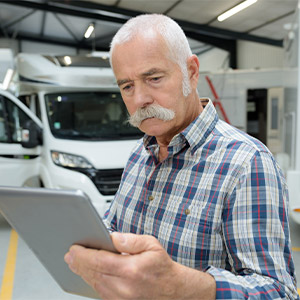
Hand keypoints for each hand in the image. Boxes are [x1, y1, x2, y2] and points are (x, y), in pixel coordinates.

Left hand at [64, 232, 215, 299]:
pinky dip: (92, 281)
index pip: (99, 261)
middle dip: (78, 263)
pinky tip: (89, 274)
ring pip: (95, 284)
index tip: (74, 248)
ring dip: (83, 272)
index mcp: (131, 269)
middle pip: (93, 273)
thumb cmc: (162, 267)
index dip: (83, 255)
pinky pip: (101, 292)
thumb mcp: (151, 245)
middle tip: (69, 255)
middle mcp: (124, 287)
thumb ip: (131, 240)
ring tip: (75, 263)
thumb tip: (113, 237)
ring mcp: (121, 298)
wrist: (173, 290)